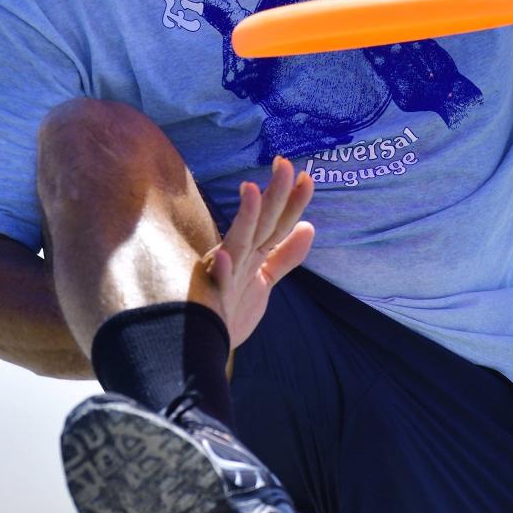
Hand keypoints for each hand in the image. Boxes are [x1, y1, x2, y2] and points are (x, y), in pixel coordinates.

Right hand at [193, 157, 313, 348]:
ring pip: (237, 244)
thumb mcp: (263, 279)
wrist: (203, 348)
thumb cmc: (232, 309)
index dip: (293, 201)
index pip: (277, 222)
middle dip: (274, 195)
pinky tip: (222, 257)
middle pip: (262, 223)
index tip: (307, 176)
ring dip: (244, 219)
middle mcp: (238, 257)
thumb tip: (309, 227)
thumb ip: (285, 255)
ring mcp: (224, 275)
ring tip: (251, 191)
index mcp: (251, 252)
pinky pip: (216, 284)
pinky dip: (220, 271)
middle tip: (285, 164)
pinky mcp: (213, 299)